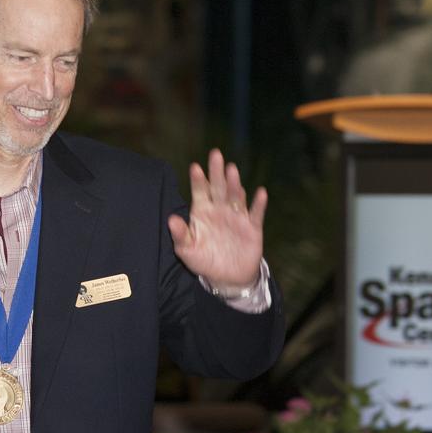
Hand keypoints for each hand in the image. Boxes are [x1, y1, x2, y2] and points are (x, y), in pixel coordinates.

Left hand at [167, 149, 266, 290]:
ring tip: (232, 170)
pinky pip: (255, 214)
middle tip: (216, 154)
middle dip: (217, 172)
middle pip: (218, 187)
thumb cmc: (204, 261)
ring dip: (234, 184)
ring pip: (236, 197)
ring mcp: (237, 217)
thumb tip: (171, 219)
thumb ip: (180, 235)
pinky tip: (260, 193)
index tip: (195, 167)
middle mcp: (220, 210)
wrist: (228, 278)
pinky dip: (258, 204)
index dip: (198, 181)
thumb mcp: (188, 251)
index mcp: (202, 212)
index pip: (199, 192)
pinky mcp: (252, 227)